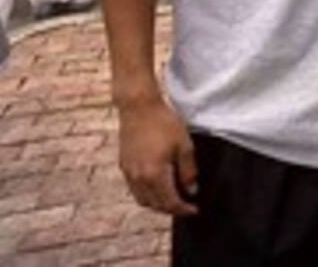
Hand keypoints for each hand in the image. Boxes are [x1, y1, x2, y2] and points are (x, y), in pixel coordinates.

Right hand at [117, 97, 198, 214]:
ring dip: (157, 204)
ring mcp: (128, 173)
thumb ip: (188, 171)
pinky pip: (135, 190)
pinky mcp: (123, 166)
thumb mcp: (184, 145)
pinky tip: (157, 187)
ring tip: (172, 199)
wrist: (138, 107)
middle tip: (185, 206)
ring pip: (143, 200)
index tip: (194, 210)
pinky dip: (147, 195)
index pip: (170, 202)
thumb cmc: (164, 123)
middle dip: (171, 209)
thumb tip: (191, 190)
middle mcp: (138, 178)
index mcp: (154, 175)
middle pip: (155, 205)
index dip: (183, 209)